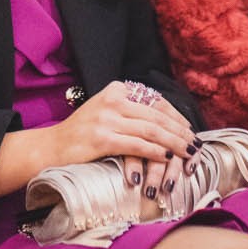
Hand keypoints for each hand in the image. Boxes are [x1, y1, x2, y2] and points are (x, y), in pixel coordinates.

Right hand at [46, 81, 195, 175]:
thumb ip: (130, 112)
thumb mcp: (105, 113)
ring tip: (188, 153)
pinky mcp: (102, 138)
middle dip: (180, 131)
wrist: (50, 148)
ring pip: (151, 130)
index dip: (176, 116)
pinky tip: (167, 158)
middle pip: (157, 116)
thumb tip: (164, 122)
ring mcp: (106, 119)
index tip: (189, 130)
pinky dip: (156, 152)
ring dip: (174, 143)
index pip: (155, 101)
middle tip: (196, 144)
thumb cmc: (81, 135)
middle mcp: (112, 100)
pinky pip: (138, 144)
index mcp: (115, 90)